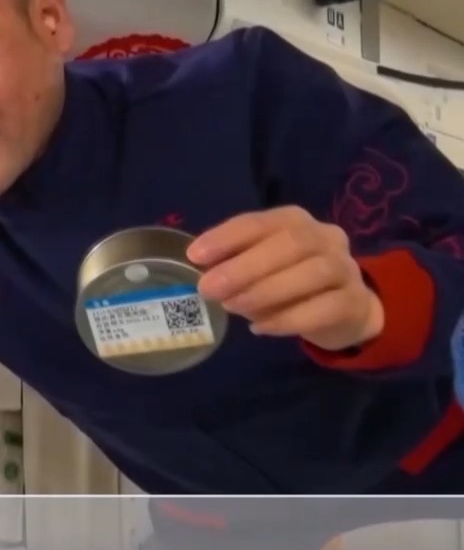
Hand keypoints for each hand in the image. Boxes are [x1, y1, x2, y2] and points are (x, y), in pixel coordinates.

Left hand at [188, 206, 383, 351]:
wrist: (348, 310)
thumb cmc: (290, 281)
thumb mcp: (261, 267)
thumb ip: (234, 264)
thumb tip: (201, 272)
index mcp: (295, 221)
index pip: (260, 222)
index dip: (226, 237)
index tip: (195, 256)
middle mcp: (325, 237)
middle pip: (291, 243)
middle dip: (244, 266)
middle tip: (209, 289)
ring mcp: (346, 268)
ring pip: (312, 273)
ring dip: (265, 291)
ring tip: (232, 307)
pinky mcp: (354, 302)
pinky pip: (324, 309)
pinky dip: (287, 319)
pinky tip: (259, 328)